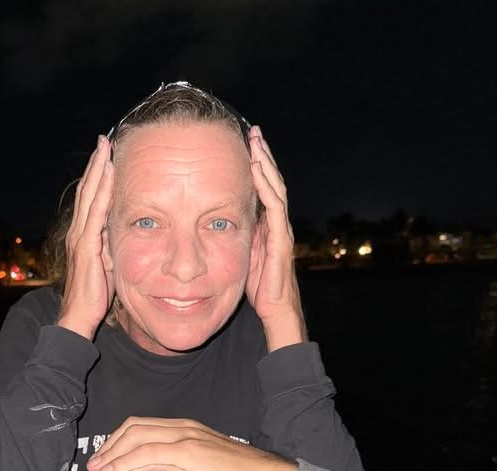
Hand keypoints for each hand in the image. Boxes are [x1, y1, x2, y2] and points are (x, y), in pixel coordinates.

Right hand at [57, 136, 114, 339]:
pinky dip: (102, 191)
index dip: (97, 176)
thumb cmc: (93, 296)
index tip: (106, 155)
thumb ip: (110, 247)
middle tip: (104, 139)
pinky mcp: (86, 247)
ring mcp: (80, 238)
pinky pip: (95, 213)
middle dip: (96, 164)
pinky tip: (109, 175)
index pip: (91, 199)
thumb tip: (121, 234)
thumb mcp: (106, 265)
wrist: (78, 317)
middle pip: (87, 190)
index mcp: (83, 236)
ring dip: (98, 170)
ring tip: (105, 147)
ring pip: (89, 196)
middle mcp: (78, 232)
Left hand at [87, 417, 297, 470]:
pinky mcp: (190, 452)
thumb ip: (181, 467)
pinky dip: (127, 463)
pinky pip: (150, 453)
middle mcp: (183, 427)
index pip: (141, 425)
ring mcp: (186, 438)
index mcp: (185, 427)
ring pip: (137, 438)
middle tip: (94, 465)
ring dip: (113, 455)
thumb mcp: (204, 466)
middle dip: (109, 446)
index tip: (104, 458)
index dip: (118, 440)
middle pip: (134, 428)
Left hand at [246, 127, 306, 349]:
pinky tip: (257, 168)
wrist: (277, 313)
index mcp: (267, 227)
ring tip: (256, 141)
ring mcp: (281, 231)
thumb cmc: (260, 290)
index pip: (263, 189)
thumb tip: (215, 223)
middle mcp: (277, 225)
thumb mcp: (242, 257)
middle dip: (263, 156)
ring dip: (266, 163)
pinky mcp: (281, 241)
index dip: (256, 167)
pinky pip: (275, 207)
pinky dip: (266, 185)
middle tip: (252, 131)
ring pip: (276, 188)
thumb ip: (236, 238)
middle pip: (272, 182)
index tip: (243, 145)